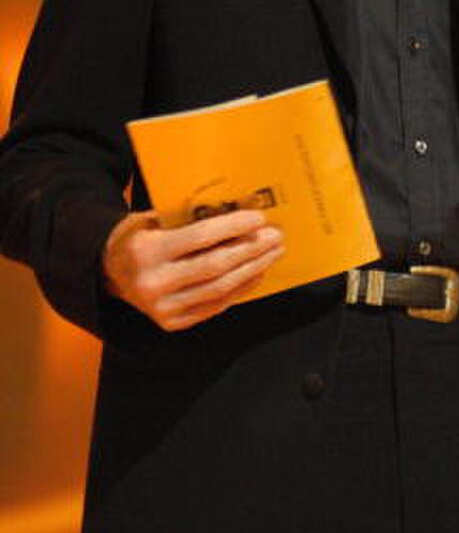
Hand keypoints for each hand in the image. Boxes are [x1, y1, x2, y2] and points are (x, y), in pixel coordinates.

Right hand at [102, 209, 284, 330]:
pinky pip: (215, 306)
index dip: (233, 227)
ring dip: (252, 269)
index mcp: (146, 251)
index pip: (200, 237)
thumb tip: (236, 209)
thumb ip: (185, 218)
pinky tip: (256, 273)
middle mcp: (153, 283)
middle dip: (251, 250)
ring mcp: (162, 308)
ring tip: (272, 253)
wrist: (108, 272)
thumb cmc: (138, 236)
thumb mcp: (151, 218)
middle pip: (215, 266)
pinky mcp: (172, 323)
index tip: (259, 218)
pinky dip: (240, 289)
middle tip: (276, 236)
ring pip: (219, 289)